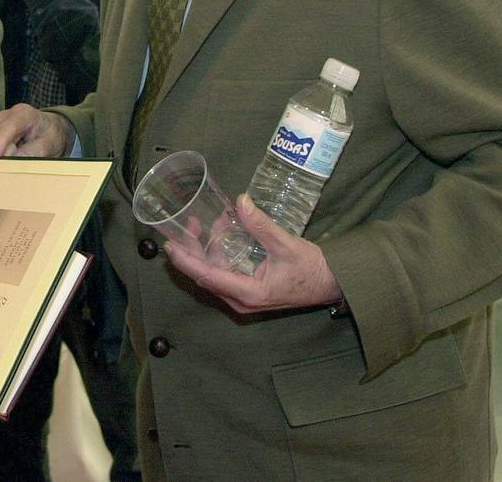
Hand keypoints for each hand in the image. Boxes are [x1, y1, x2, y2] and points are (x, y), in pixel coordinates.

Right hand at [0, 104, 70, 160]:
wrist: (48, 131)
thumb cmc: (49, 136)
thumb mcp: (50, 144)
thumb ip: (36, 150)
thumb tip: (16, 158)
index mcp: (25, 114)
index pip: (8, 126)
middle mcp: (7, 115)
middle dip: (0, 152)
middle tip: (15, 162)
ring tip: (13, 156)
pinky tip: (3, 157)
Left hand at [162, 194, 341, 314]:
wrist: (332, 284)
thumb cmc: (311, 269)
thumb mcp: (286, 244)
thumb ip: (261, 224)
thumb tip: (240, 202)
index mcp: (248, 293)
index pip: (207, 276)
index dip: (186, 260)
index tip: (169, 245)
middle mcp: (241, 299)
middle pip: (205, 275)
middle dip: (193, 250)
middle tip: (187, 224)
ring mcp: (243, 297)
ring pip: (214, 274)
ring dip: (206, 250)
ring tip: (203, 224)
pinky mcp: (247, 291)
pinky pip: (224, 273)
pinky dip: (219, 254)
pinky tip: (221, 234)